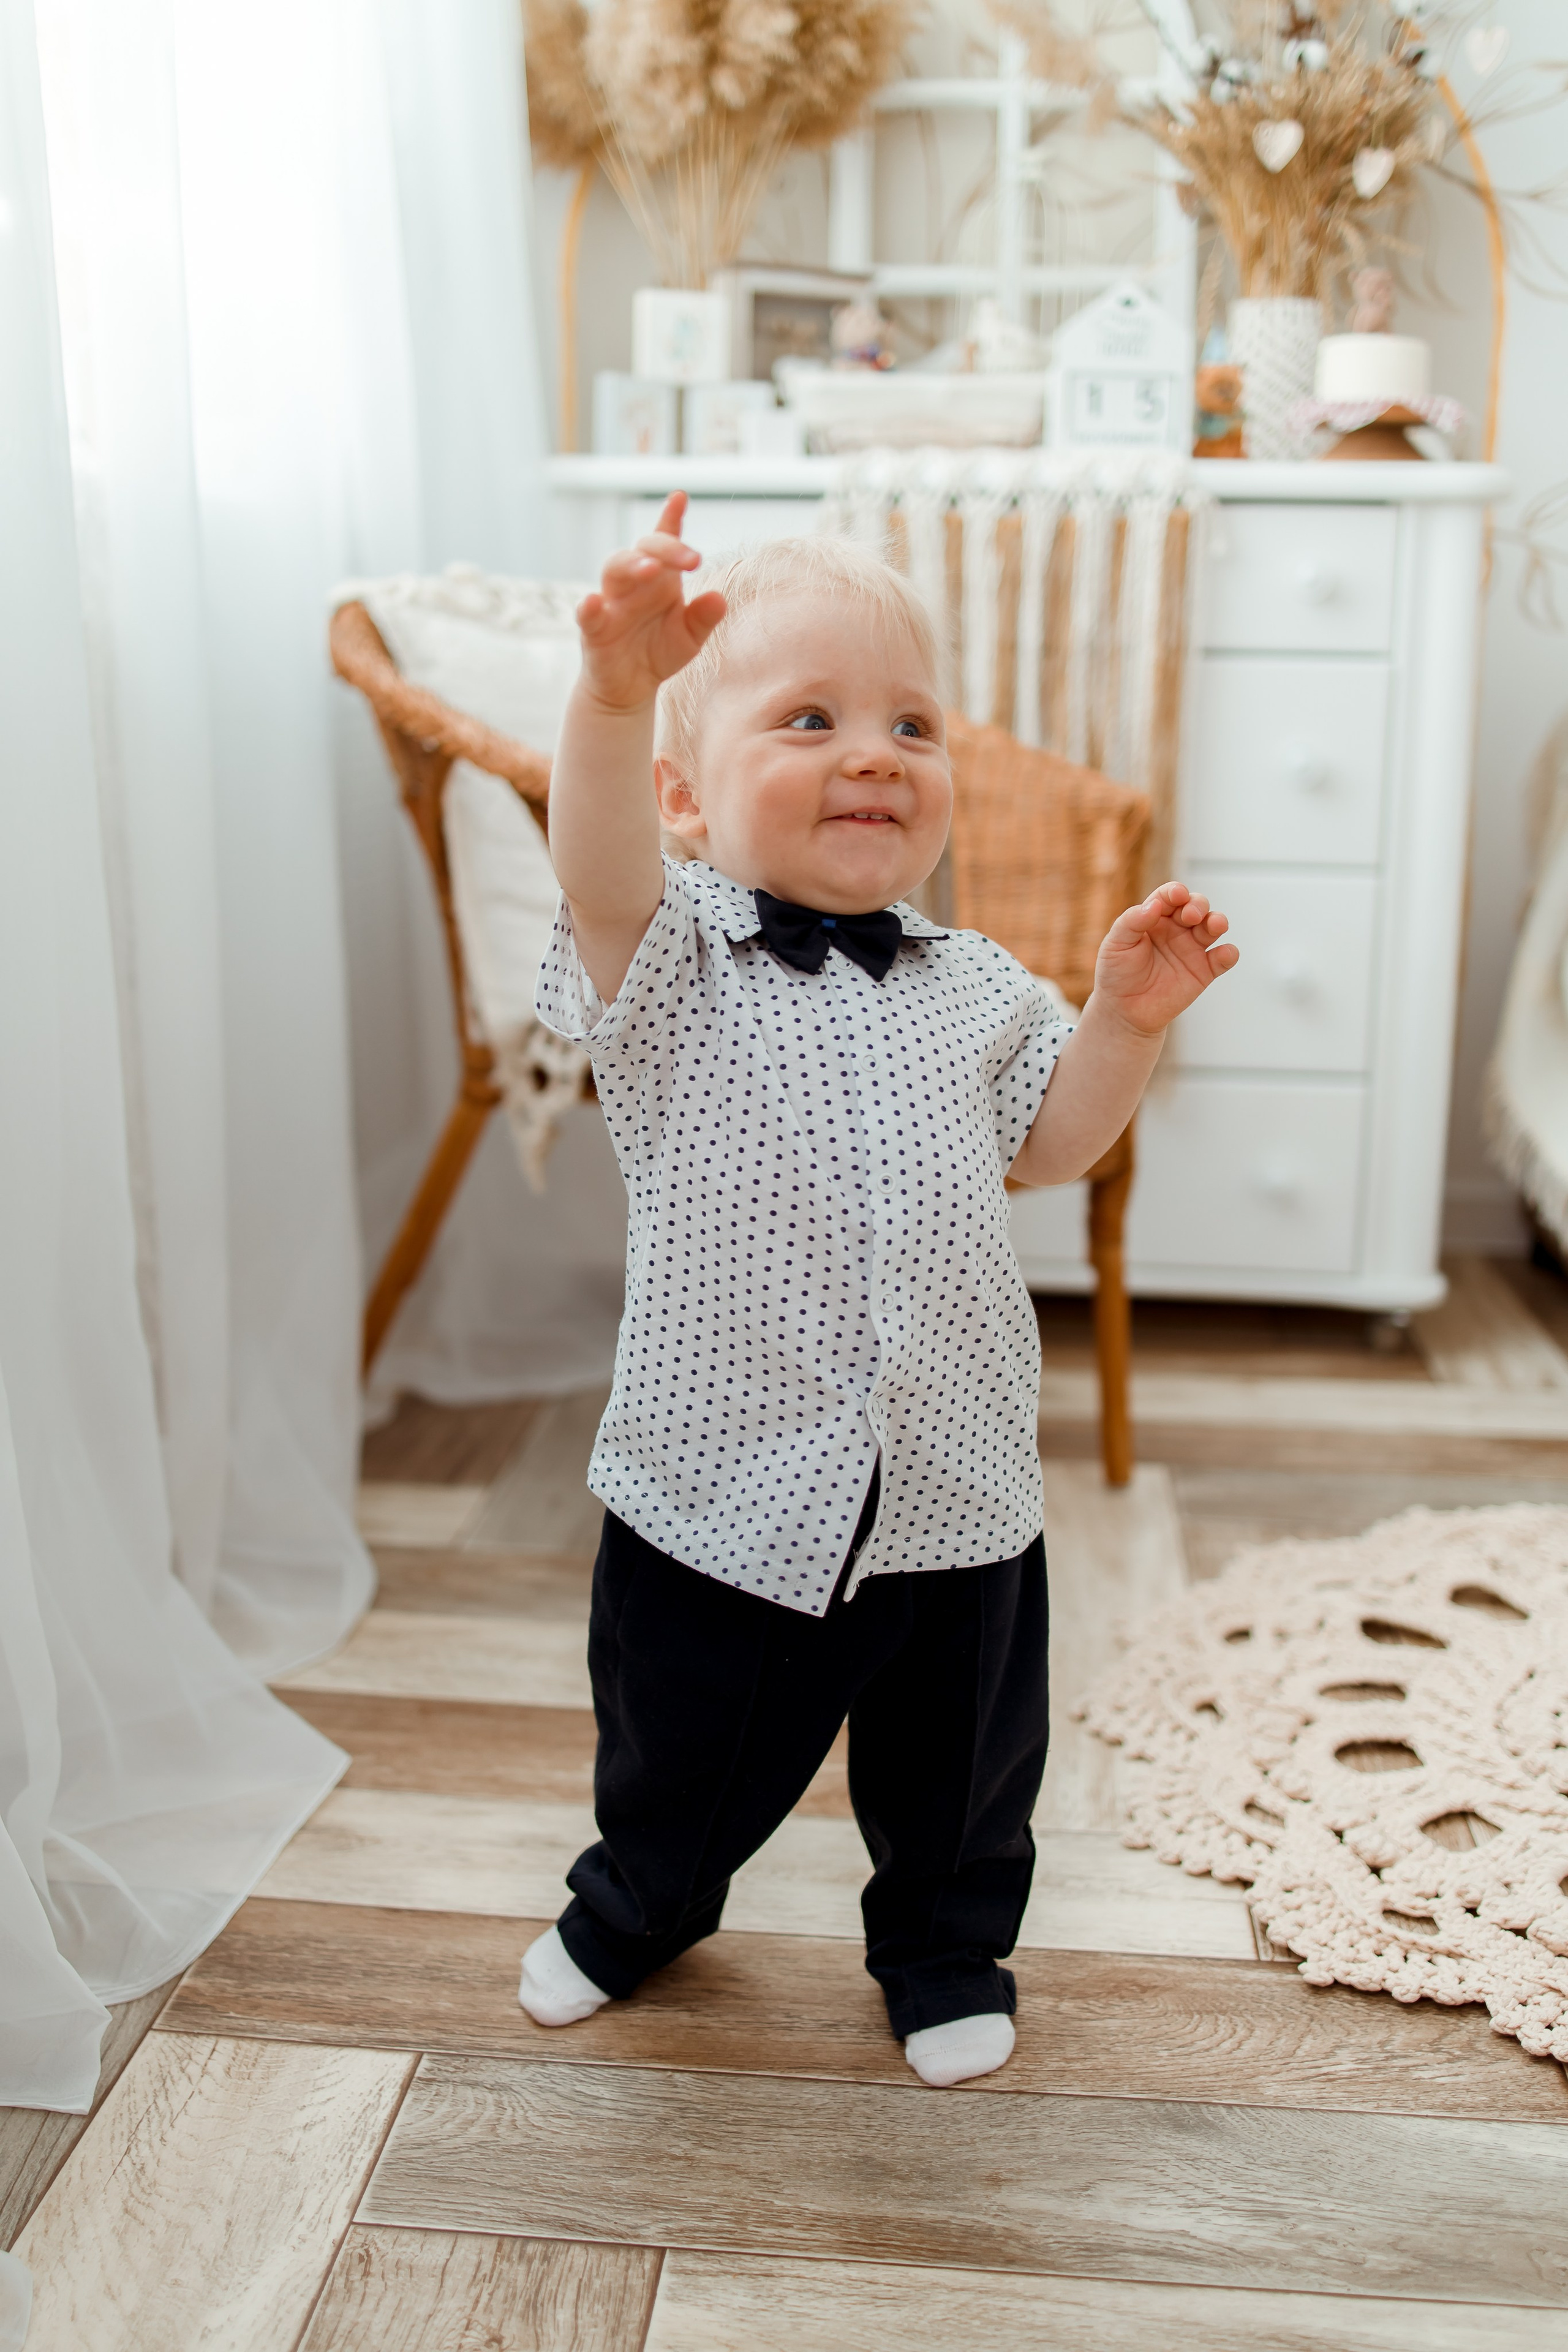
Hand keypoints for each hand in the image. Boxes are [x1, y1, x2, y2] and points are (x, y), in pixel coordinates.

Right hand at [577, 491, 727, 713]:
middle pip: (643, 549)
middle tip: (693, 560)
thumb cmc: (659, 651)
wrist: (631, 687)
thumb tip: (720, 599)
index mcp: (661, 579)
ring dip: (632, 565)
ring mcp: (611, 603)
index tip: (679, 498)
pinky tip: (595, 602)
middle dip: (666, 548)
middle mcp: (634, 583)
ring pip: (614, 570)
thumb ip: (704, 618)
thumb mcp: (690, 637)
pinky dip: (589, 607)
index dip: (670, 519)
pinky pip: (587, 614)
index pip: (664, 541)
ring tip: (651, 569)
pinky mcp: (593, 630)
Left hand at [1091, 881, 1237, 1036]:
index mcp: (1155, 918)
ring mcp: (1192, 949)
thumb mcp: (1115, 944)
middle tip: (1191, 916)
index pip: (1169, 897)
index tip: (1177, 895)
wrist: (1124, 1011)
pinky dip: (1229, 953)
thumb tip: (1155, 905)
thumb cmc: (1117, 974)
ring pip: (1213, 927)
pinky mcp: (1203, 971)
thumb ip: (1131, 922)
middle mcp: (1177, 929)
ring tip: (1215, 925)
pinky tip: (1224, 953)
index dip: (1175, 892)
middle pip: (1196, 906)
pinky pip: (1223, 959)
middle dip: (1198, 905)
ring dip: (1218, 921)